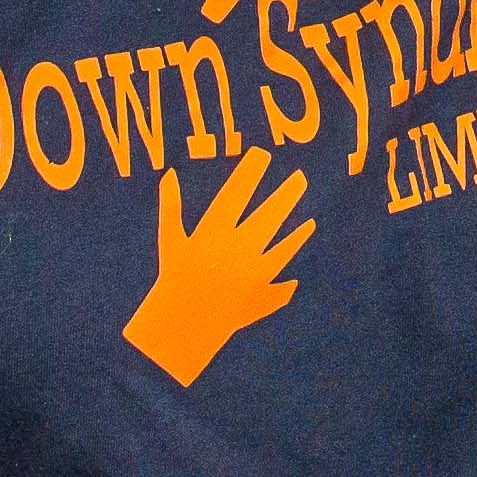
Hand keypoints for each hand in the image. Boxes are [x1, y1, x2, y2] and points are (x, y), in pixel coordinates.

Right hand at [122, 150, 314, 386]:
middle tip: (299, 175)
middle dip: (285, 193)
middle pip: (268, 215)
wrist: (185, 322)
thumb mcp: (170, 240)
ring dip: (295, 221)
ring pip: (282, 239)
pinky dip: (295, 243)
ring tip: (304, 199)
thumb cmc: (175, 276)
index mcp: (212, 233)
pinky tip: (306, 227)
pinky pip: (284, 261)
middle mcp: (236, 249)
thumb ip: (171, 206)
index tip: (261, 155)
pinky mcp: (263, 288)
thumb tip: (170, 174)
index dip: (249, 173)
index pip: (236, 194)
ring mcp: (252, 270)